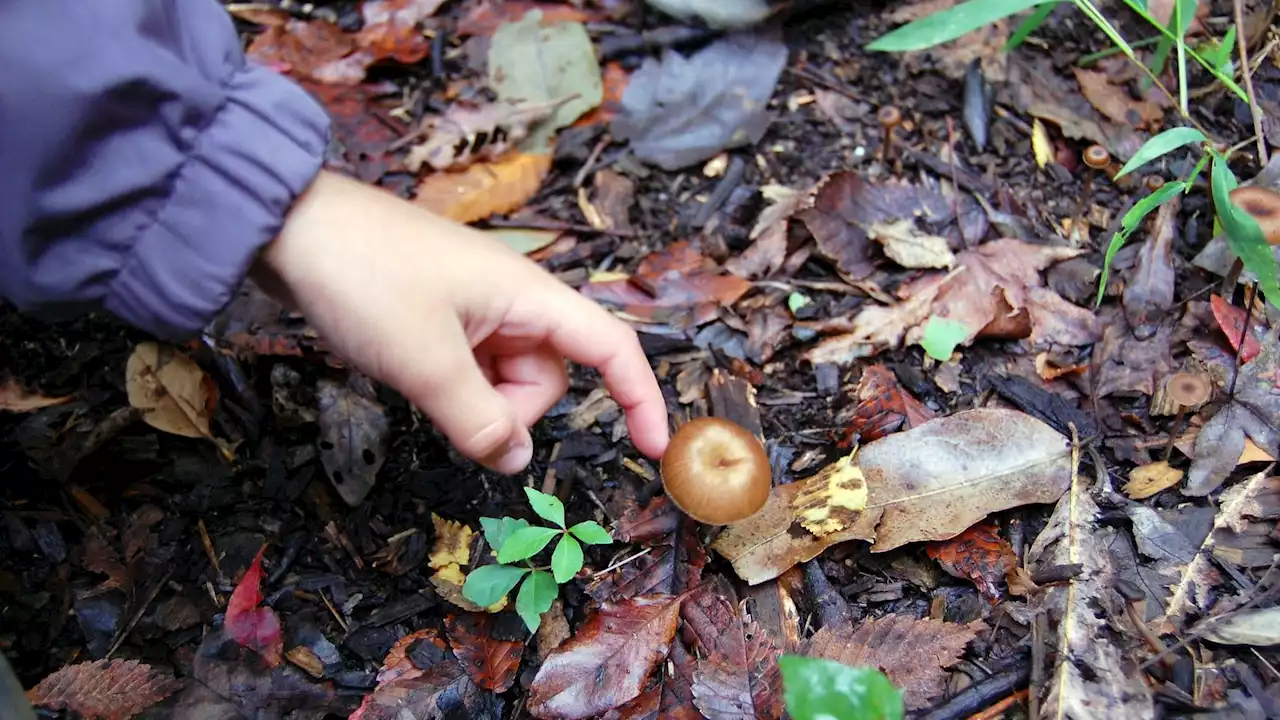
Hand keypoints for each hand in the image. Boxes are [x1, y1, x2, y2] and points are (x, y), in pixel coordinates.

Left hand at [252, 170, 669, 473]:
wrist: (287, 225)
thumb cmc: (364, 279)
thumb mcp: (426, 363)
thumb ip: (479, 421)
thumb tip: (516, 463)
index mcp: (529, 296)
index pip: (611, 349)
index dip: (641, 398)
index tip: (653, 450)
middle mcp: (514, 299)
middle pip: (548, 376)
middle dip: (512, 410)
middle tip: (451, 404)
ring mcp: (476, 307)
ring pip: (506, 378)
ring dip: (476, 401)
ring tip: (419, 381)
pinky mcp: (442, 315)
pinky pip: (470, 367)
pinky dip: (452, 386)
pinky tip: (411, 372)